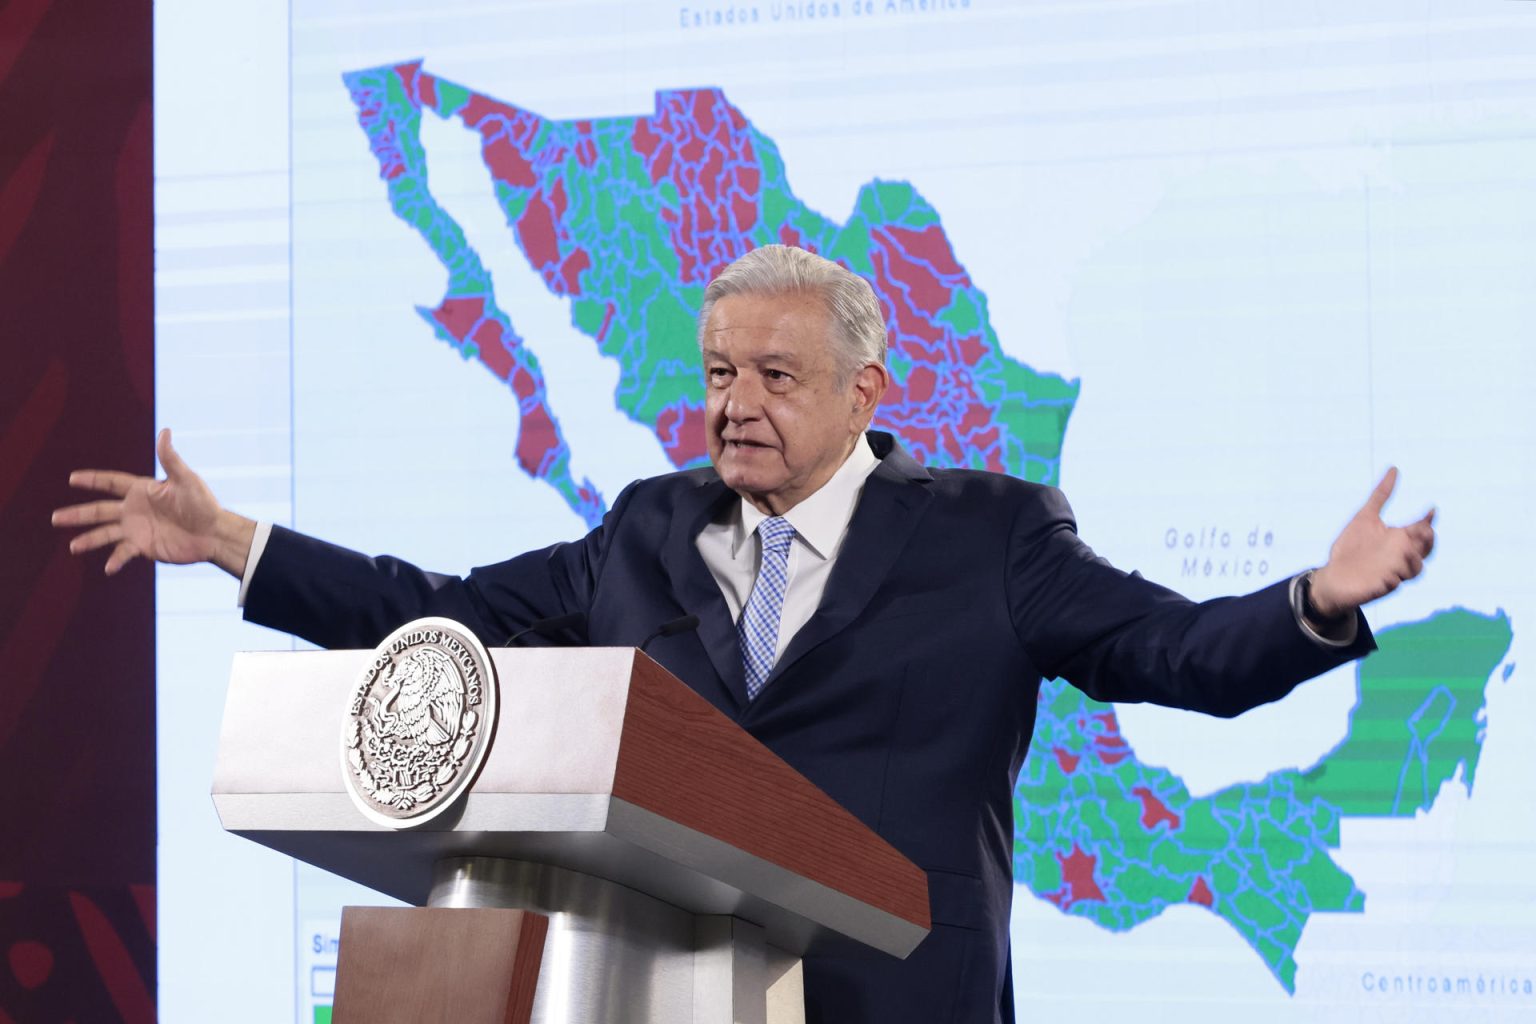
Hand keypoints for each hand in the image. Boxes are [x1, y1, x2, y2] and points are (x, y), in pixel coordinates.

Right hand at [52, 428, 255, 577]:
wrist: (213, 533)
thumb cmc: (202, 503)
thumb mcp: (186, 479)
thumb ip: (170, 458)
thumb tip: (166, 430)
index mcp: (141, 490)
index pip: (111, 482)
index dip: (93, 480)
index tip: (72, 478)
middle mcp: (134, 509)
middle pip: (100, 511)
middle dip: (78, 514)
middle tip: (55, 518)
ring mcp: (136, 529)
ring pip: (105, 533)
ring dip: (89, 539)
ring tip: (72, 547)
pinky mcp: (143, 547)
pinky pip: (123, 553)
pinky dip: (115, 560)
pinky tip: (108, 568)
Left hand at [1310, 467, 1435, 618]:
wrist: (1332, 575)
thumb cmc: (1351, 547)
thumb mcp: (1365, 517)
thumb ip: (1380, 495)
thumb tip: (1394, 468)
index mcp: (1399, 539)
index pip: (1422, 529)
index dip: (1428, 520)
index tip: (1430, 509)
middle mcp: (1400, 556)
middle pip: (1425, 549)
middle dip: (1428, 540)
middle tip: (1423, 529)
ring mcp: (1393, 572)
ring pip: (1416, 568)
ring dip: (1414, 560)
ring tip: (1406, 551)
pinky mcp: (1380, 587)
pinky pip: (1392, 585)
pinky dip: (1393, 580)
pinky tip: (1390, 576)